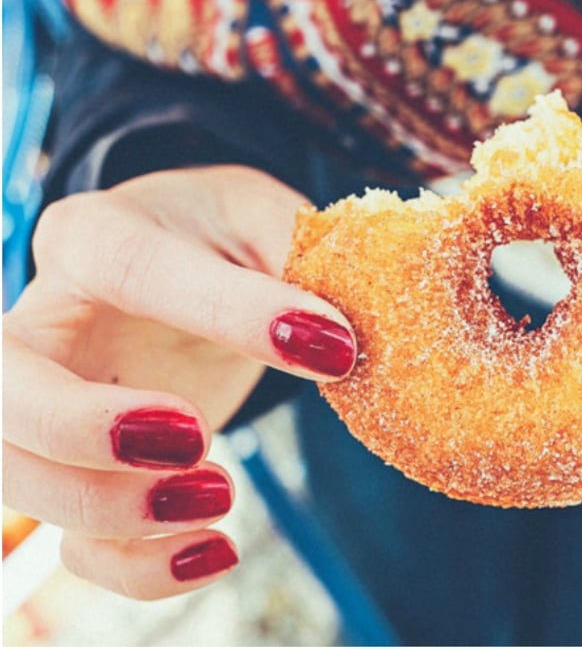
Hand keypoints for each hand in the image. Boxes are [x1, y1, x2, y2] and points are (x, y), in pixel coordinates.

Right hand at [3, 166, 357, 597]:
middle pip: (6, 391)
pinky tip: (216, 551)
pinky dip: (137, 566)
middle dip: (87, 430)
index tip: (330, 347)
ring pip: (20, 476)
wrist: (195, 265)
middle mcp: (50, 323)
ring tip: (222, 495)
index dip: (226, 312)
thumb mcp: (267, 218)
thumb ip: (303, 256)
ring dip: (113, 510)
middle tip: (196, 438)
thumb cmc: (227, 236)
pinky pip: (78, 541)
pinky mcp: (86, 471)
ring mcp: (54, 405)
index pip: (130, 268)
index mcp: (97, 236)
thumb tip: (344, 336)